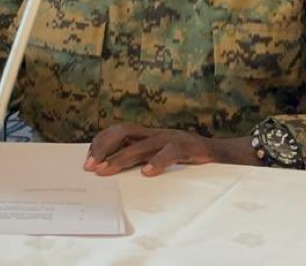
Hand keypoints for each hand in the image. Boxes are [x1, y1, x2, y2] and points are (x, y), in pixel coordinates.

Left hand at [84, 124, 257, 176]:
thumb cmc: (183, 156)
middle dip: (104, 148)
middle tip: (91, 167)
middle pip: (123, 132)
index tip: (87, 162)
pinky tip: (147, 173)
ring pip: (141, 144)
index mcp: (146, 135)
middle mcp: (154, 133)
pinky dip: (158, 162)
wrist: (218, 152)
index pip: (116, 133)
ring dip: (121, 158)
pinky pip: (170, 152)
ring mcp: (169, 138)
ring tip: (106, 170)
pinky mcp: (186, 146)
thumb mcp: (157, 156)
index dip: (100, 144)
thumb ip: (139, 159)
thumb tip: (112, 171)